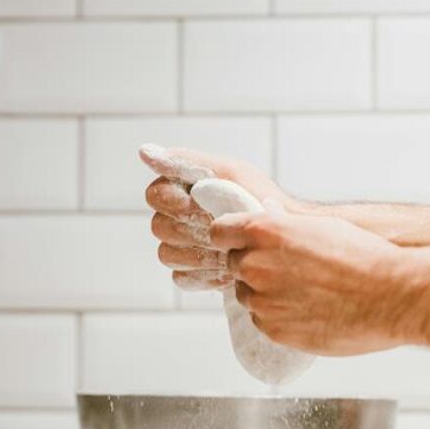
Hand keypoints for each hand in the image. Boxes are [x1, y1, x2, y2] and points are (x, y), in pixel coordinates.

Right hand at [140, 144, 307, 290]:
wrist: (285, 237)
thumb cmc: (259, 198)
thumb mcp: (229, 172)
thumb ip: (186, 162)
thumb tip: (144, 151)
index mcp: (180, 191)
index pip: (154, 196)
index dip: (173, 201)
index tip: (196, 201)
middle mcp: (176, 220)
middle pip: (158, 227)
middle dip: (191, 227)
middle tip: (218, 225)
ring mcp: (182, 249)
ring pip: (167, 254)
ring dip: (198, 251)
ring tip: (227, 247)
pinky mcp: (193, 275)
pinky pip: (182, 277)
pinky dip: (204, 272)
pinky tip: (226, 266)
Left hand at [210, 205, 409, 355]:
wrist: (391, 296)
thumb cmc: (364, 257)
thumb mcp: (322, 226)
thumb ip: (284, 225)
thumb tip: (268, 215)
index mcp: (264, 231)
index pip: (220, 232)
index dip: (231, 237)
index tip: (242, 243)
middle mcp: (255, 265)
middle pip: (235, 265)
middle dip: (254, 266)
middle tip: (288, 271)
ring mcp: (262, 301)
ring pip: (247, 296)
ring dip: (266, 294)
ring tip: (304, 293)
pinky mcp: (274, 330)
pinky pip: (263, 321)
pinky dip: (279, 317)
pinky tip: (309, 311)